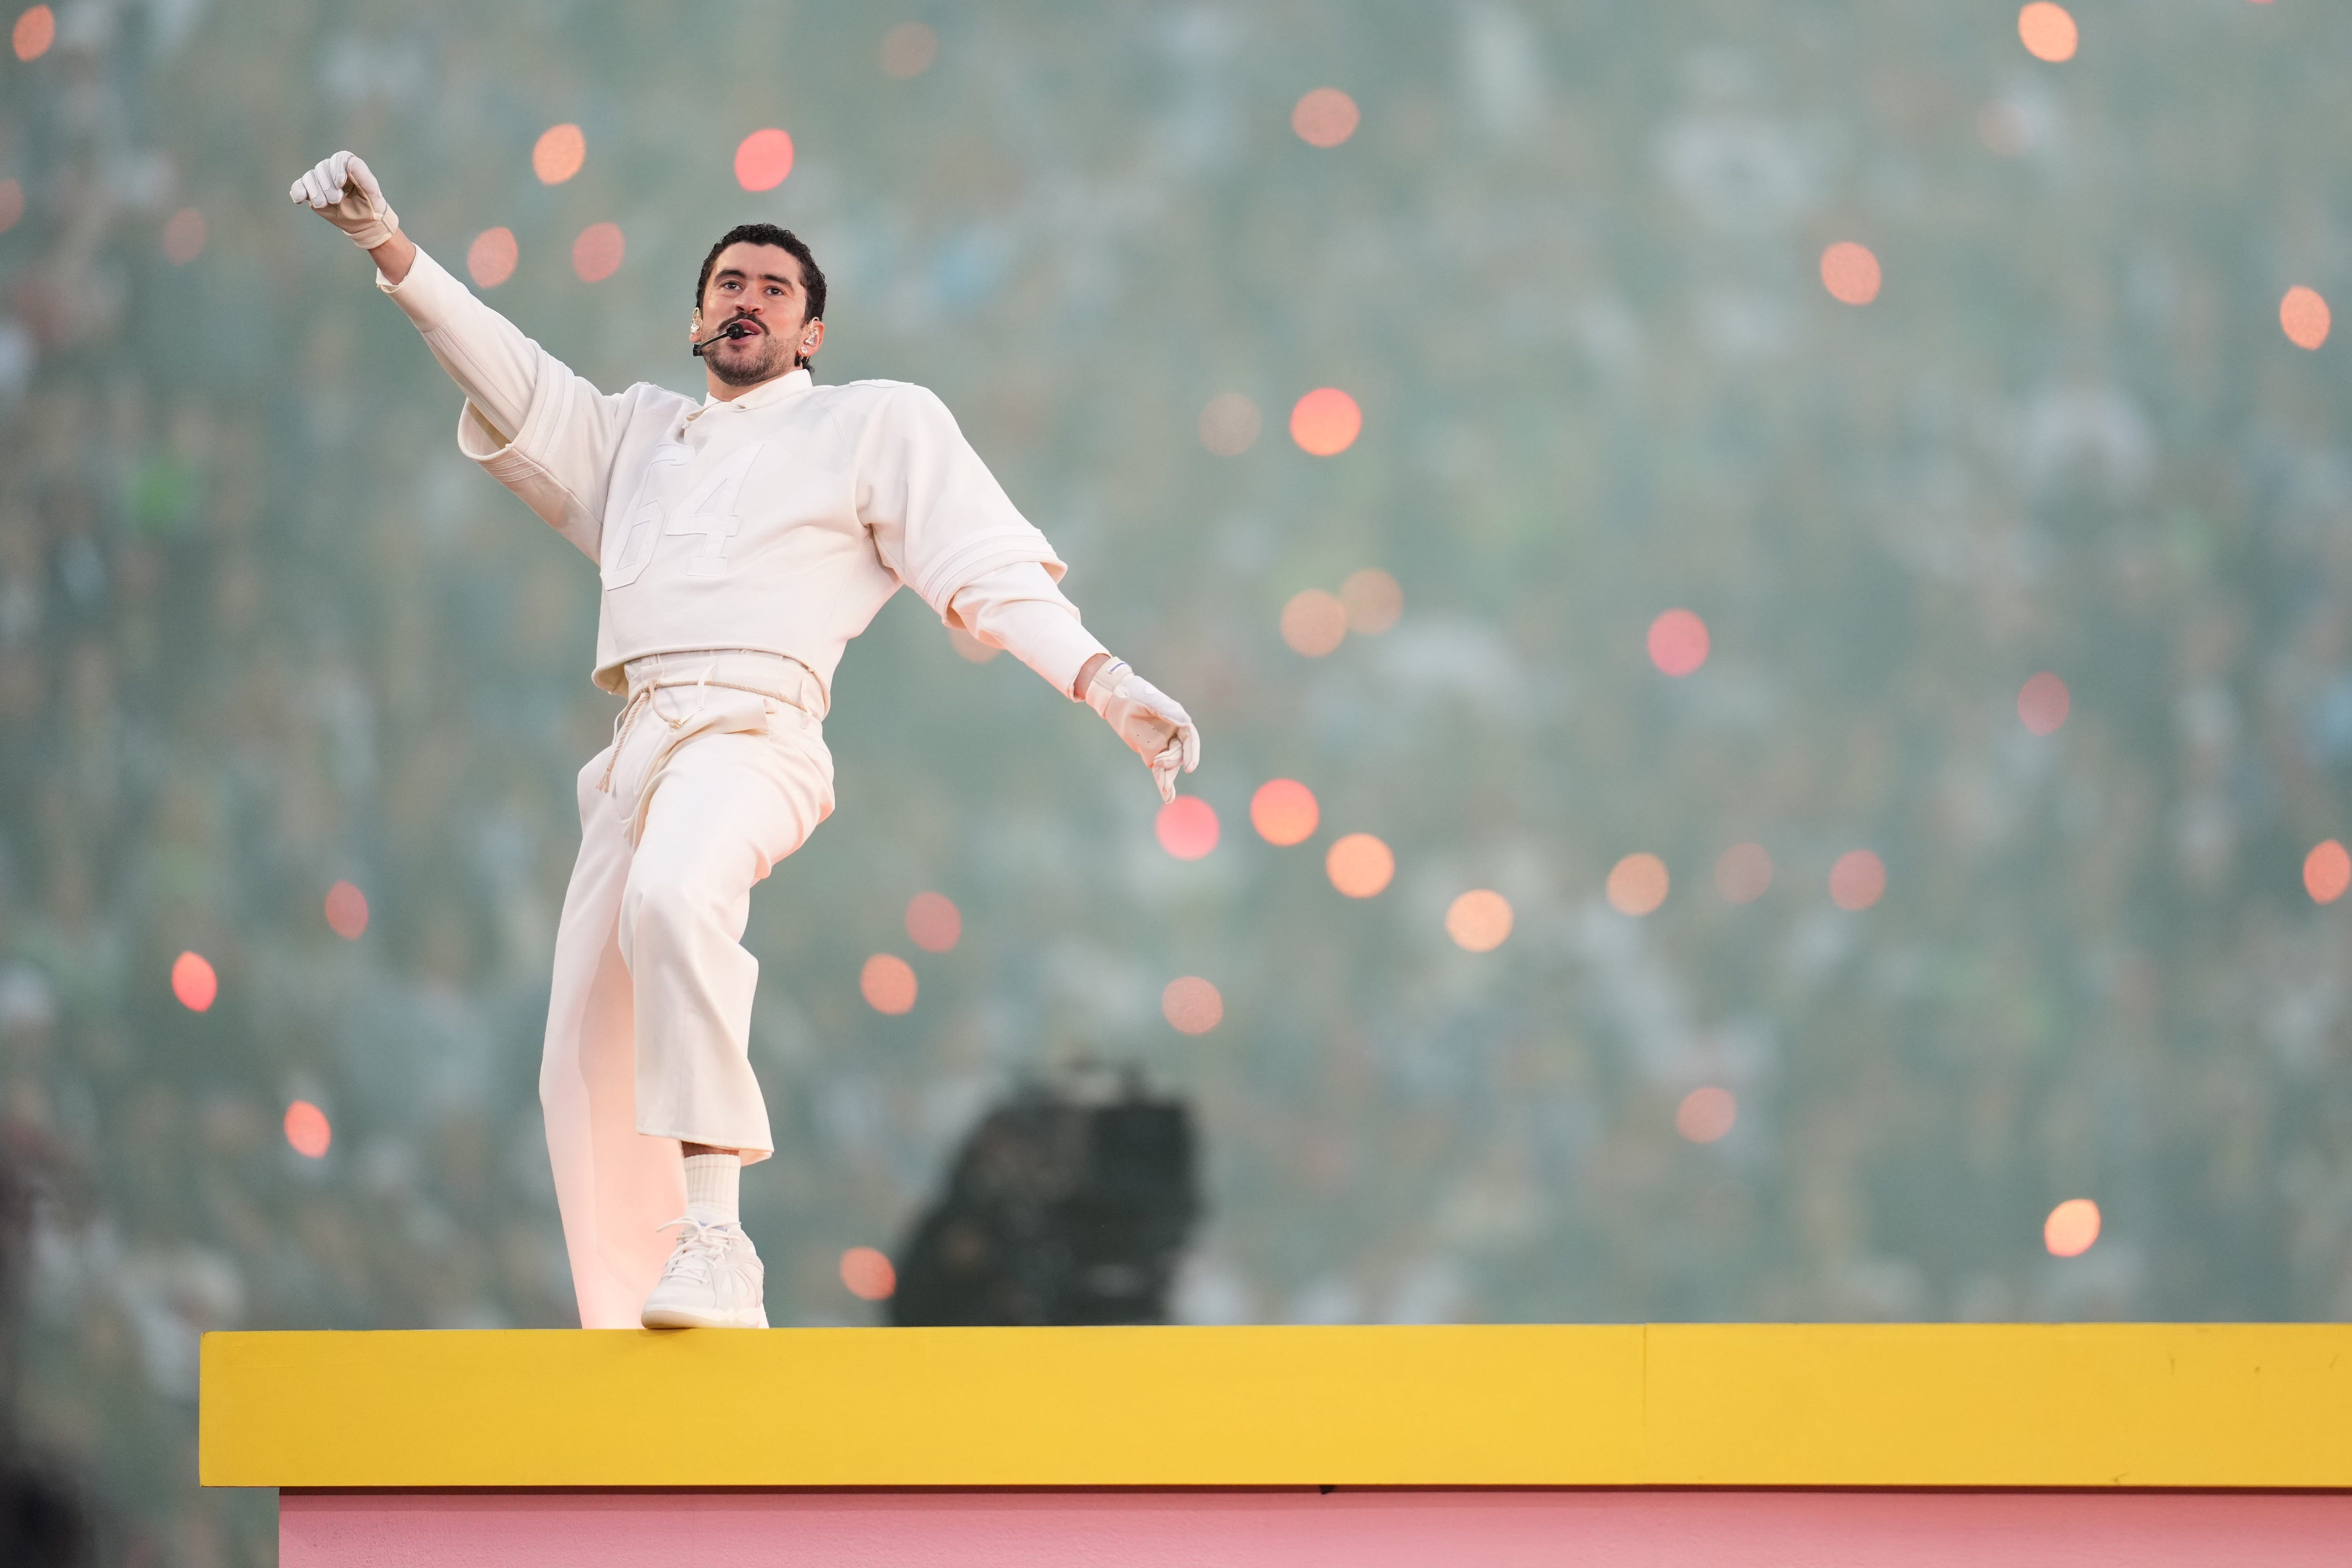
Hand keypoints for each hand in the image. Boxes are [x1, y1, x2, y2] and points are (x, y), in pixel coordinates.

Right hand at [288, 150, 399, 249]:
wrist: (363, 222)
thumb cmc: (370, 205)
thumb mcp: (373, 193)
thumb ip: (364, 177)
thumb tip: (350, 162)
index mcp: (350, 165)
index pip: (339, 158)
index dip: (336, 169)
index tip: (340, 184)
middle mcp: (333, 169)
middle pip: (322, 167)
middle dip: (327, 185)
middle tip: (336, 200)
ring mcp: (321, 180)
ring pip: (310, 177)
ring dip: (314, 191)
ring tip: (323, 204)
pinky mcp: (311, 190)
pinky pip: (299, 186)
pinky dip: (298, 191)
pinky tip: (299, 199)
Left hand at [1085, 660, 1200, 803]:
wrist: (1117, 698)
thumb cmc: (1136, 694)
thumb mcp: (1151, 700)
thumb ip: (1167, 710)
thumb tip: (1187, 722)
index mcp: (1178, 721)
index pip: (1190, 741)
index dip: (1192, 754)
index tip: (1190, 767)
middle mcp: (1173, 735)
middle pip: (1179, 754)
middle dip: (1171, 761)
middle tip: (1158, 762)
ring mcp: (1162, 746)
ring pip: (1170, 765)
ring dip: (1168, 778)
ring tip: (1166, 792)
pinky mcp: (1150, 754)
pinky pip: (1159, 771)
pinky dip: (1163, 783)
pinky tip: (1167, 797)